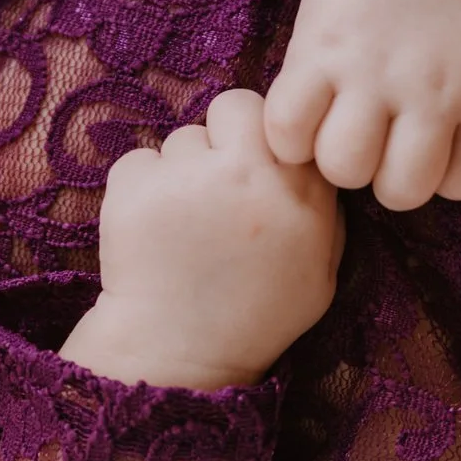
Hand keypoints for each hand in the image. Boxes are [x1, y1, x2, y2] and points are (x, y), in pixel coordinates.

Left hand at [61, 89, 343, 388]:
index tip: (258, 169)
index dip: (271, 141)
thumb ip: (324, 210)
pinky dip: (139, 188)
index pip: (291, 122)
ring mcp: (189, 179)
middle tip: (216, 179)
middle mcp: (249, 178)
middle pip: (236, 106)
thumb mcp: (319, 274)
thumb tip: (313, 157)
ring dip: (181, 170)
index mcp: (301, 198)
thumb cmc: (253, 317)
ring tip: (183, 224)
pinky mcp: (135, 188)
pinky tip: (151, 229)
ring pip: (183, 139)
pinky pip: (138, 161)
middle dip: (225, 133)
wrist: (177, 355)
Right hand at [262, 0, 460, 209]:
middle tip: (373, 139)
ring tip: (334, 126)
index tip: (421, 141)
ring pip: (344, 168)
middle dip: (381, 176)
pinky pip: (290, 134)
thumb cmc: (436, 13)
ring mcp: (372, 72)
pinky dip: (287, 135)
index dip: (437, 173)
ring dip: (332, 159)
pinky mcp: (316, 55)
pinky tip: (300, 111)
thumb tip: (420, 189)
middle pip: (400, 191)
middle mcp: (432, 87)